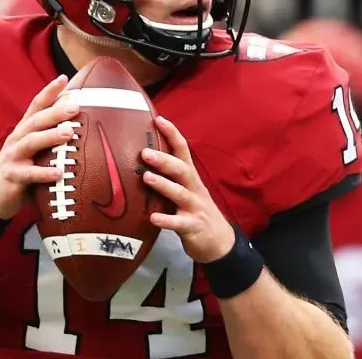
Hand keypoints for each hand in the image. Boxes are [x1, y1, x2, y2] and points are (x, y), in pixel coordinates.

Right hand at [0, 75, 80, 219]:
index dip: (49, 91)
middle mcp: (17, 138)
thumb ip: (50, 136)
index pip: (36, 105)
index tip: (64, 78)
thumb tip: (78, 123)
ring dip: (50, 136)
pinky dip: (44, 173)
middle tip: (75, 106)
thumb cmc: (22, 168)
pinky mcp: (12, 176)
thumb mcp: (35, 149)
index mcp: (25, 129)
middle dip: (55, 112)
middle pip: (36, 121)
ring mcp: (13, 156)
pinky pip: (29, 174)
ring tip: (70, 133)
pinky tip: (59, 172)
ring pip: (31, 142)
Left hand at [141, 116, 235, 262]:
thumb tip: (141, 159)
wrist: (219, 242)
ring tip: (147, 178)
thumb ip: (169, 176)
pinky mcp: (193, 227)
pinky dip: (166, 220)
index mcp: (190, 177)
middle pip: (181, 170)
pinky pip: (179, 223)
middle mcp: (194, 188)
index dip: (172, 134)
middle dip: (164, 160)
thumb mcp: (185, 189)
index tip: (157, 119)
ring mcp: (194, 207)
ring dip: (163, 185)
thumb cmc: (195, 210)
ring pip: (180, 193)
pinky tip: (153, 218)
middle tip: (144, 152)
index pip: (182, 150)